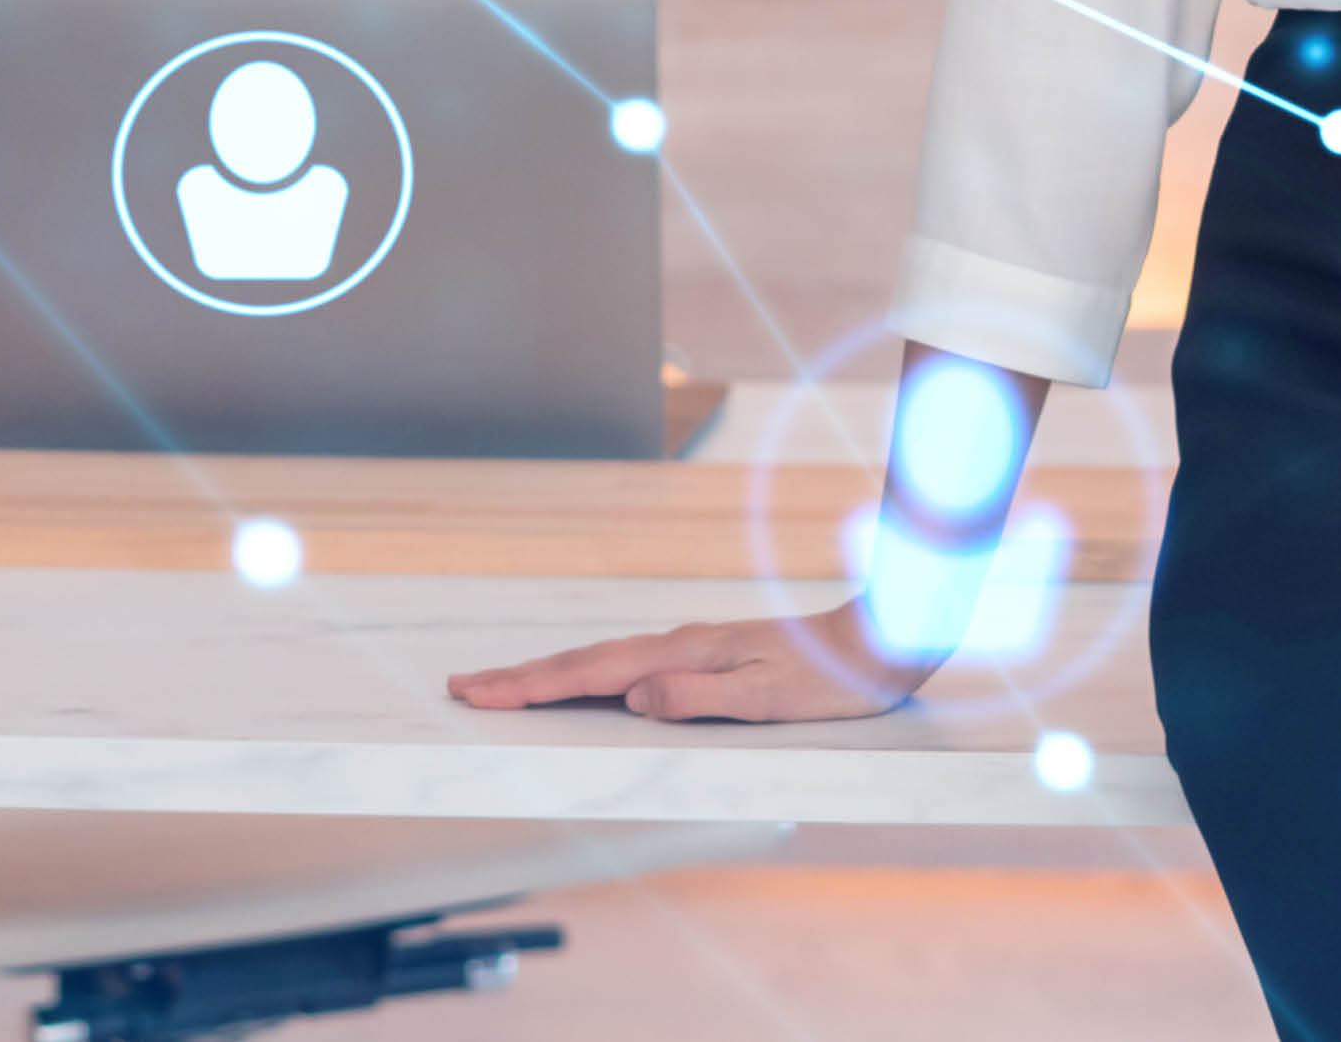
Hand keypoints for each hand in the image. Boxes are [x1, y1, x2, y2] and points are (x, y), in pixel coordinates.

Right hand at [447, 598, 931, 722]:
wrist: (878, 641)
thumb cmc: (830, 680)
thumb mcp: (769, 699)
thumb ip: (700, 697)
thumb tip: (634, 697)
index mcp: (684, 656)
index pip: (591, 673)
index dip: (529, 685)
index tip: (476, 691)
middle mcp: (679, 645)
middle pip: (583, 661)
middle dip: (520, 676)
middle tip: (462, 686)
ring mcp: (690, 647)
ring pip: (603, 662)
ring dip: (550, 675)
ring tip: (504, 687)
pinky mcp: (705, 655)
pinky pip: (629, 666)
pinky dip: (590, 674)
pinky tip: (585, 685)